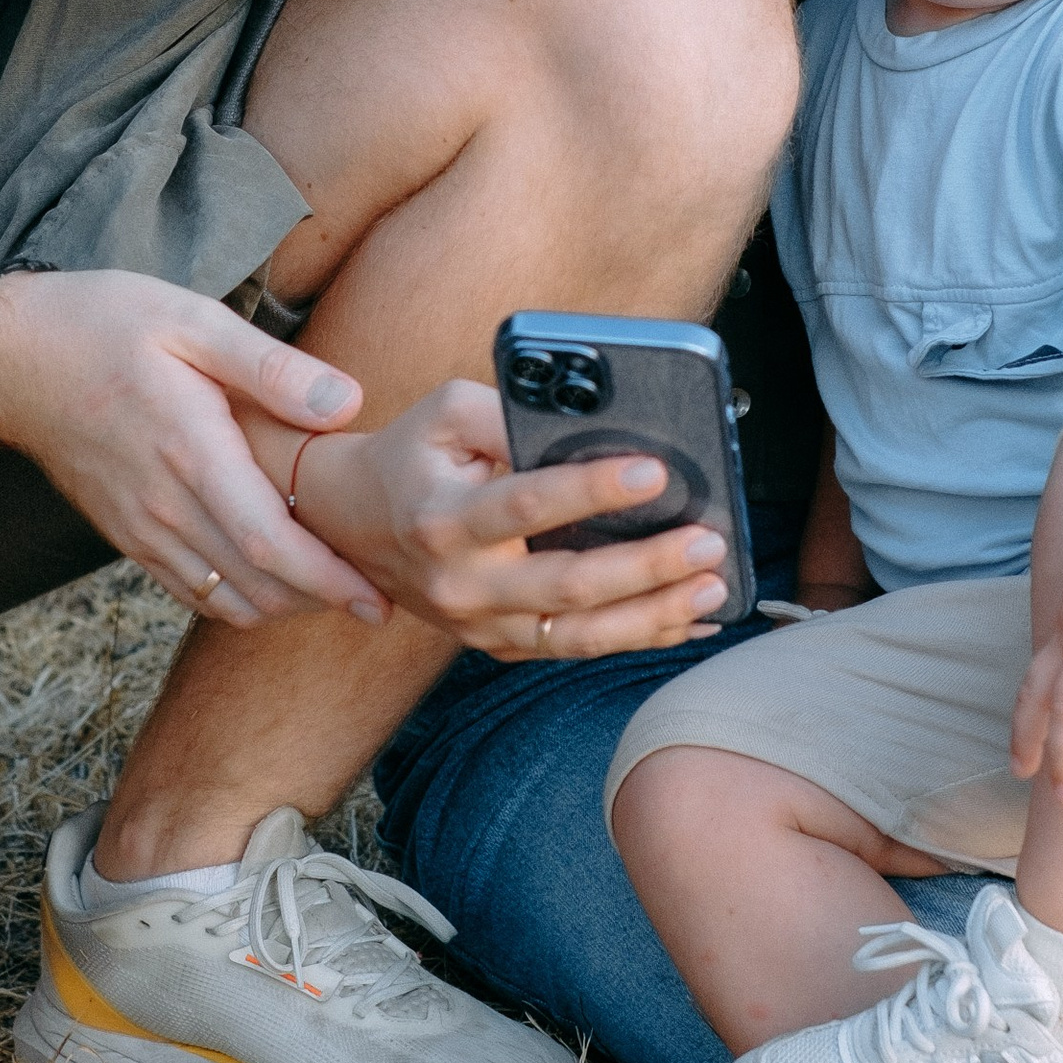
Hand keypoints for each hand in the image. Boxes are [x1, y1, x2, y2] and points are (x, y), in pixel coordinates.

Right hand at [0, 270, 384, 628]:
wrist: (11, 359)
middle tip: (377, 602)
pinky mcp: (126, 536)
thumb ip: (270, 367)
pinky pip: (190, 592)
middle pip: (255, 587)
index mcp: (191, 453)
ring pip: (224, 600)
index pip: (269, 544)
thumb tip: (345, 403)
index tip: (376, 599)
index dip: (328, 580)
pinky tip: (272, 579)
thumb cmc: (104, 325)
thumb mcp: (191, 320)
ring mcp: (141, 529)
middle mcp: (165, 507)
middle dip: (321, 603)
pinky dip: (238, 601)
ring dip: (283, 606)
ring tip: (334, 589)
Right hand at [296, 380, 732, 658]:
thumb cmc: (411, 456)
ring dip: (655, 616)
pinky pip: (575, 650)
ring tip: (713, 589)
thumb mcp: (447, 412)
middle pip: (567, 585)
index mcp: (444, 519)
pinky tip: (688, 622)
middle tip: (707, 542)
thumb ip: (512, 414)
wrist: (349, 524)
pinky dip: (637, 637)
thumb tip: (590, 426)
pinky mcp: (497, 645)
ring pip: (579, 635)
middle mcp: (462, 582)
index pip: (528, 505)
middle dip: (647, 566)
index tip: (654, 473)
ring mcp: (479, 625)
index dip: (594, 490)